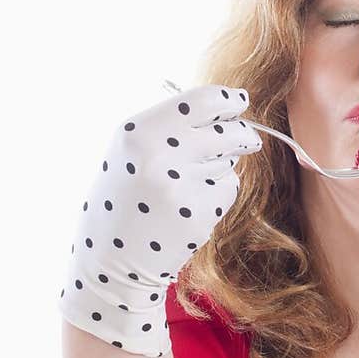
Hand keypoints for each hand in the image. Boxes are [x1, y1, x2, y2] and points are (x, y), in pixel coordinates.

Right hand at [59, 83, 261, 357]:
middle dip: (242, 134)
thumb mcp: (132, 150)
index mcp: (138, 132)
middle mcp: (158, 156)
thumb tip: (228, 104)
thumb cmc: (125, 196)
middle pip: (227, 131)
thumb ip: (173, 125)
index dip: (229, 101)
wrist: (111, 256)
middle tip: (247, 139)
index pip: (202, 101)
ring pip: (228, 162)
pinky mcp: (199, 215)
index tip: (240, 103)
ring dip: (219, 168)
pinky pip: (227, 189)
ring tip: (184, 186)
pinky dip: (218, 194)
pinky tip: (190, 207)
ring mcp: (180, 187)